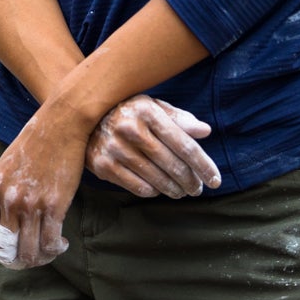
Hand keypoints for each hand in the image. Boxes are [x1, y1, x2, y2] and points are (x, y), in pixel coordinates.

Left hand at [0, 104, 87, 270]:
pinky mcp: (55, 204)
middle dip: (17, 261)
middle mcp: (9, 200)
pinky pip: (50, 242)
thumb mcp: (6, 165)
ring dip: (39, 259)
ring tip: (48, 252)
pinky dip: (55, 249)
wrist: (60, 122)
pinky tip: (61, 243)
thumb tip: (2, 219)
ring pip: (30, 252)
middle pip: (7, 251)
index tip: (9, 254)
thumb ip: (1, 191)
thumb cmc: (36, 141)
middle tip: (30, 258)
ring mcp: (32, 204)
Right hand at [85, 95, 221, 198]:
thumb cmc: (128, 112)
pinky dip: (154, 192)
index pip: (183, 142)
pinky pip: (138, 187)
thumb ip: (179, 119)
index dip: (202, 163)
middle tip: (199, 188)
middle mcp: (130, 128)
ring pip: (156, 179)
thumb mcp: (152, 107)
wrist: (83, 118)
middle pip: (172, 163)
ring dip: (175, 189)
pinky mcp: (103, 166)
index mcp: (146, 110)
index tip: (215, 178)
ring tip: (183, 191)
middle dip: (191, 180)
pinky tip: (159, 189)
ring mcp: (114, 148)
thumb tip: (206, 131)